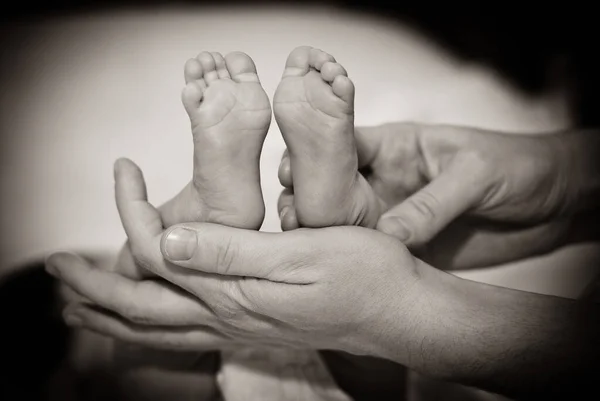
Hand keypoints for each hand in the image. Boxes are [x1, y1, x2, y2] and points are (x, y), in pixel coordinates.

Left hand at [46, 159, 421, 355]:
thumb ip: (233, 252)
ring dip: (112, 317)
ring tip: (80, 306)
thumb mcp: (304, 254)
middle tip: (57, 268)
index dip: (131, 212)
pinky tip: (147, 321)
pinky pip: (183, 335)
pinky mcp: (251, 326)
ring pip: (157, 330)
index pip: (158, 253)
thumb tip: (167, 240)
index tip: (126, 169)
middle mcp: (227, 316)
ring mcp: (238, 327)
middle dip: (94, 287)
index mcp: (235, 292)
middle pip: (140, 307)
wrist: (398, 312)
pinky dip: (149, 330)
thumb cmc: (363, 275)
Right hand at [278, 123, 596, 268]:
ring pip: (343, 224)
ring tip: (304, 248)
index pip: (341, 145)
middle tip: (291, 218)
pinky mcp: (405, 248)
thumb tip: (388, 236)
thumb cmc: (517, 168)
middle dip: (305, 199)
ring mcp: (391, 215)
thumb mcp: (475, 175)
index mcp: (394, 148)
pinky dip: (351, 263)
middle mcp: (384, 181)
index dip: (311, 155)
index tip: (289, 175)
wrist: (555, 201)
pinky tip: (332, 272)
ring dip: (322, 234)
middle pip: (330, 187)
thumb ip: (432, 202)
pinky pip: (370, 254)